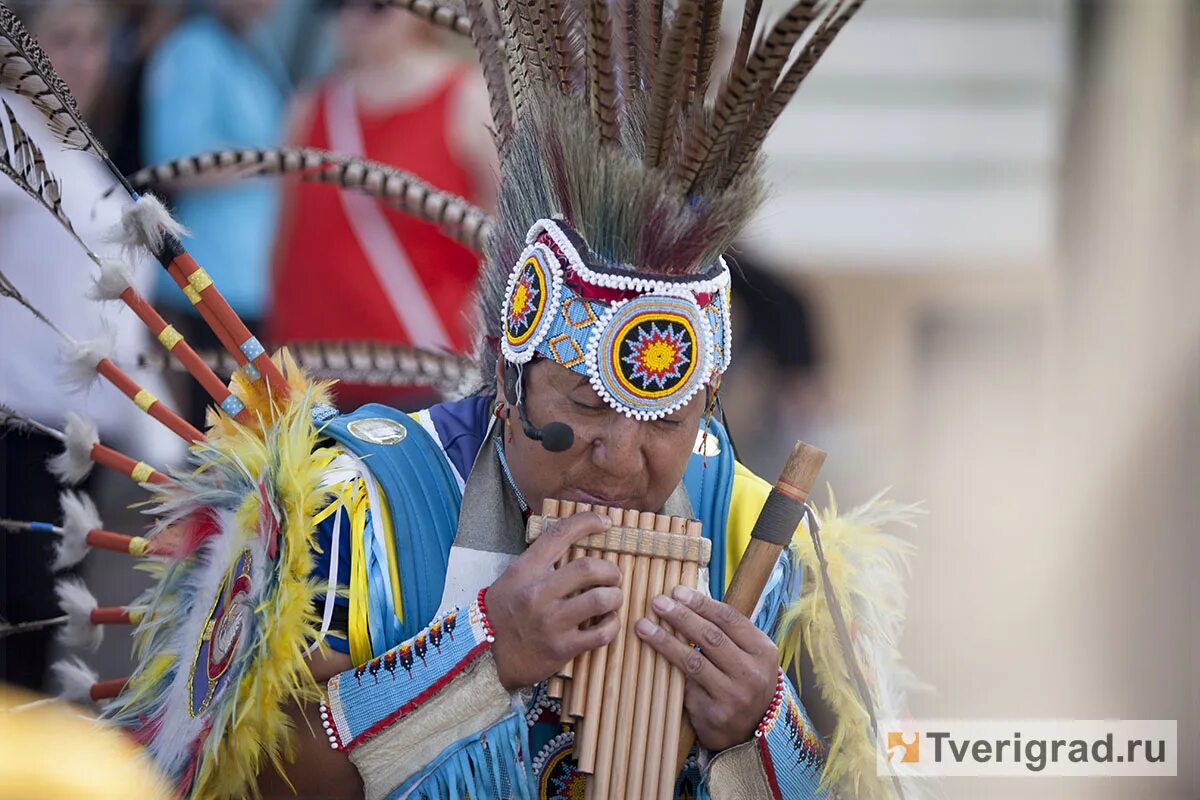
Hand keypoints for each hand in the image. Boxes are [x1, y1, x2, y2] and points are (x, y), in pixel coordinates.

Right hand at [487, 511, 622, 690]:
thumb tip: (576, 539)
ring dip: (615, 596)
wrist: (487, 658)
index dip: (586, 522)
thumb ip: (539, 561)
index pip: (558, 535)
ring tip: (613, 598)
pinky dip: (612, 625)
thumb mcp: (513, 578)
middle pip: (588, 569)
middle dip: (610, 570)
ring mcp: (550, 623)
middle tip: (613, 576)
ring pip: (600, 600)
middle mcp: (537, 594)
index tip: (604, 522)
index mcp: (525, 571)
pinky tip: (609, 622)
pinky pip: (601, 634)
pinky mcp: (562, 649)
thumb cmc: (503, 613)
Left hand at [635, 584, 778, 751]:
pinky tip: (650, 655)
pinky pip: (685, 685)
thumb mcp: (749, 654)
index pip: (729, 618)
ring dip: (664, 640)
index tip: (676, 591)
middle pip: (711, 636)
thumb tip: (686, 598)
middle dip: (680, 616)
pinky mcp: (714, 714)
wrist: (754, 731)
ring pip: (693, 661)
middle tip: (657, 602)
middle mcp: (752, 673)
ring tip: (643, 625)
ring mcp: (733, 696)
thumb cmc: (744, 681)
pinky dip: (668, 667)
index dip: (701, 603)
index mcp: (763, 651)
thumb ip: (726, 630)